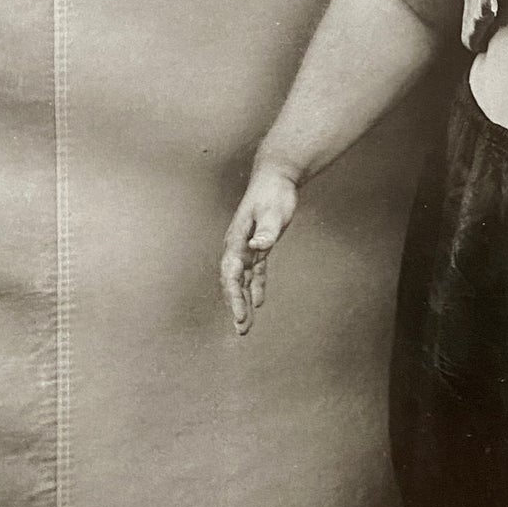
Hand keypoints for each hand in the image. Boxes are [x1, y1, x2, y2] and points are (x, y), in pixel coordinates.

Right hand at [220, 161, 299, 335]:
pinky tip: (258, 303)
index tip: (241, 314)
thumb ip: (267, 232)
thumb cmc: (274, 194)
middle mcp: (237, 247)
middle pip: (233, 282)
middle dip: (235, 306)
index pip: (232, 274)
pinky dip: (256, 287)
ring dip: (242, 302)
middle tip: (241, 329)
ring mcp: (246, 247)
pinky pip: (255, 272)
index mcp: (237, 240)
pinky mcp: (258, 246)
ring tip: (244, 326)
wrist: (275, 178)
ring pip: (242, 280)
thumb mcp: (274, 212)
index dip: (235, 296)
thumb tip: (258, 247)